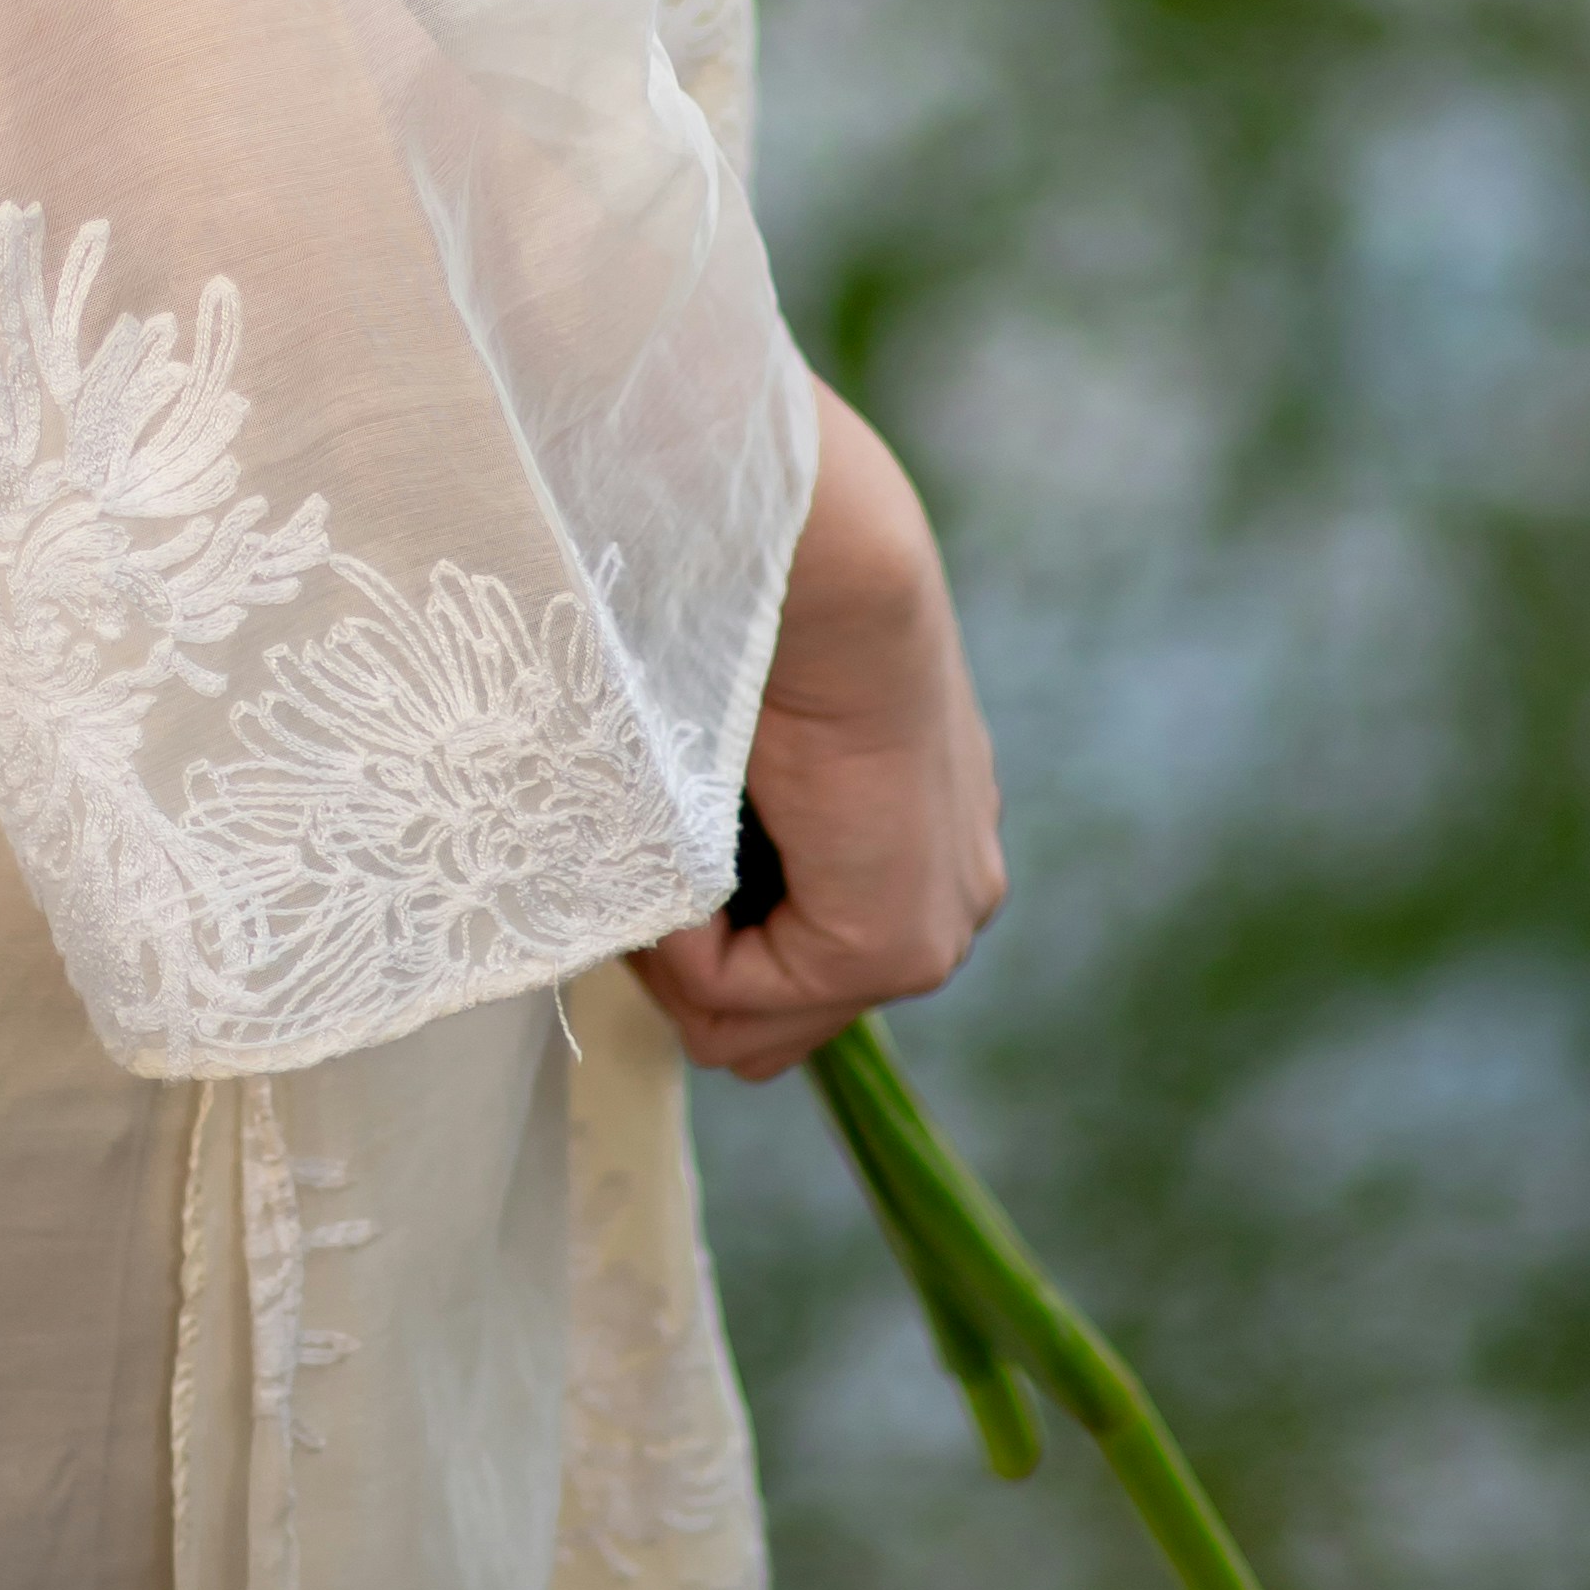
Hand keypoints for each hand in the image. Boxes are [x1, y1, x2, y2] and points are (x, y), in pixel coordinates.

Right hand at [628, 382, 1005, 1081]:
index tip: (650, 843)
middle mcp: (944, 903)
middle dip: (683, 964)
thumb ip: (722, 834)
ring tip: (664, 838)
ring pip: (747, 1029)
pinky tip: (688, 830)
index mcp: (917, 846)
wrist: (823, 560)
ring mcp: (929, 935)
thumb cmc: (758, 609)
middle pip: (772, 1027)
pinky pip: (732, 996)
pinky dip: (675, 933)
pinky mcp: (890, 945)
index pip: (791, 975)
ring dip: (673, 949)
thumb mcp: (741, 746)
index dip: (692, 932)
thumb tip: (649, 901)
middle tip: (645, 855)